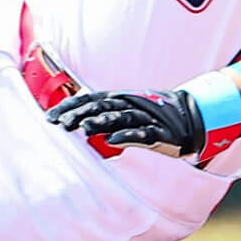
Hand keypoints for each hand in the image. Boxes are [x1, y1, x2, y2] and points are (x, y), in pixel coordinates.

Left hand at [47, 89, 203, 158]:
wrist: (190, 117)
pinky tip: (112, 141)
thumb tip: (75, 121)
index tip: (50, 118)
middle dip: (79, 115)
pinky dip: (127, 136)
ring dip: (100, 123)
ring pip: (119, 117)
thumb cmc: (151, 116)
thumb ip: (101, 115)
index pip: (89, 100)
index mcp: (118, 99)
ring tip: (83, 130)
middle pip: (100, 107)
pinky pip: (142, 133)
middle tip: (60, 124)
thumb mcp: (124, 112)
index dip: (70, 107)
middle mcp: (128, 104)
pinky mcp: (159, 132)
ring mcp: (144, 117)